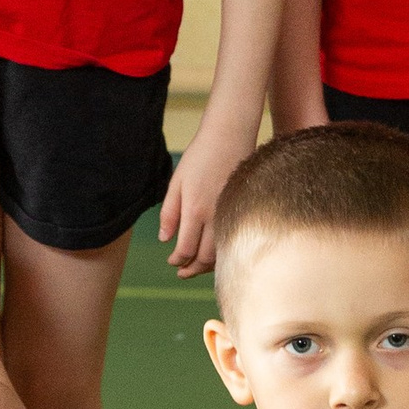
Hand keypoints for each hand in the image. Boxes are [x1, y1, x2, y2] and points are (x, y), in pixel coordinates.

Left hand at [157, 115, 246, 277]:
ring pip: (222, 251)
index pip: (186, 249)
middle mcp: (215, 215)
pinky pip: (233, 238)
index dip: (178, 261)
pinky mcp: (243, 208)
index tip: (172, 263)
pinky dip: (224, 250)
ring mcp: (231, 212)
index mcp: (195, 209)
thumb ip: (169, 213)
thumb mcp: (176, 182)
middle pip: (205, 257)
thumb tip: (165, 240)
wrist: (230, 135)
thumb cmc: (199, 156)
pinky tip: (216, 251)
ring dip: (209, 264)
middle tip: (183, 273)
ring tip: (198, 266)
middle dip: (192, 269)